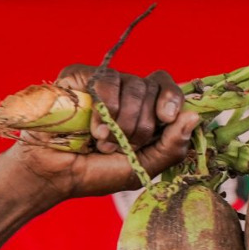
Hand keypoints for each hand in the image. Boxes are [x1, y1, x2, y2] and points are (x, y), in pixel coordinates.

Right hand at [9, 66, 201, 198]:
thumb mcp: (141, 168)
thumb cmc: (95, 173)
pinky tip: (93, 127)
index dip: (173, 98)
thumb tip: (194, 116)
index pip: (170, 89)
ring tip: (103, 141)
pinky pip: (108, 79)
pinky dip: (105, 106)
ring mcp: (106, 84)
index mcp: (146, 113)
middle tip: (122, 145)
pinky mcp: (83, 76)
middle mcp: (128, 94)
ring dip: (122, 120)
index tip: (167, 118)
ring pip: (135, 83)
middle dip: (142, 124)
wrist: (54, 173)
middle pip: (155, 87)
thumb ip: (171, 147)